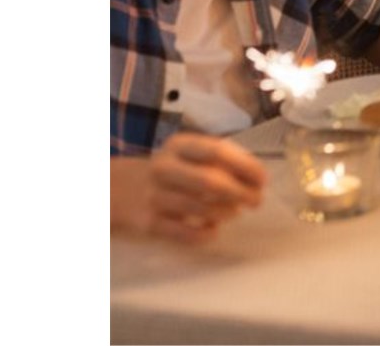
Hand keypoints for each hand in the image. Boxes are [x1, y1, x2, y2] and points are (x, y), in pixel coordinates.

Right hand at [111, 133, 265, 244]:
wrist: (116, 189)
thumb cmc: (167, 171)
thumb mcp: (186, 155)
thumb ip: (217, 161)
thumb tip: (256, 178)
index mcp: (178, 146)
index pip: (217, 151)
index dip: (245, 166)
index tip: (263, 179)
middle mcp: (164, 168)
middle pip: (209, 181)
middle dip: (240, 193)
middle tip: (256, 201)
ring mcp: (155, 197)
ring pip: (199, 208)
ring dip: (225, 212)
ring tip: (234, 212)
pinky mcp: (149, 223)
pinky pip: (185, 233)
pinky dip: (206, 232)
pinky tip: (213, 228)